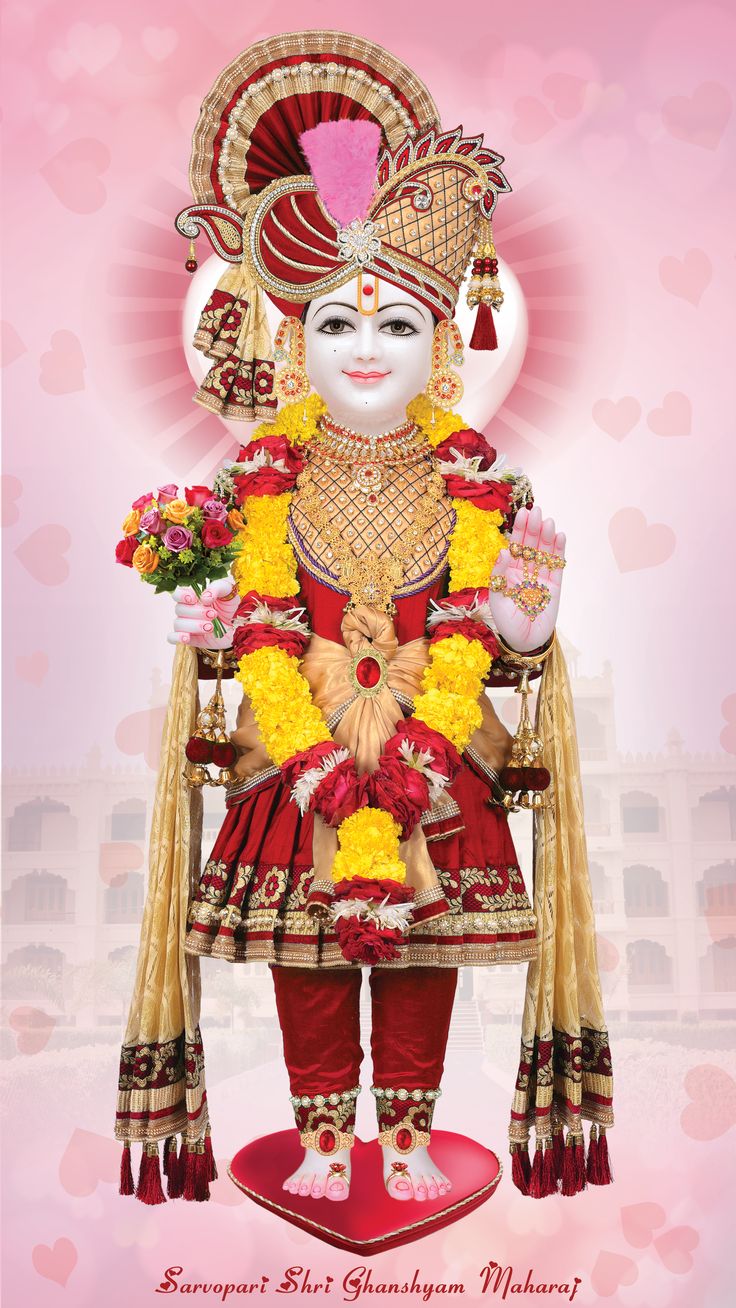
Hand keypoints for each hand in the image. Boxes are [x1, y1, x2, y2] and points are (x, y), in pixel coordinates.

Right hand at [166, 576, 238, 648]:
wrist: (241, 625)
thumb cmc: (232, 605)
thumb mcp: (229, 591)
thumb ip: (217, 588)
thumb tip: (204, 597)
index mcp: (194, 596)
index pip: (178, 594)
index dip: (181, 596)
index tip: (193, 599)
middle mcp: (188, 610)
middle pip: (179, 609)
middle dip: (196, 612)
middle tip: (213, 614)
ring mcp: (188, 625)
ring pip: (178, 624)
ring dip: (193, 625)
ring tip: (210, 627)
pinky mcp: (191, 638)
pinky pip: (173, 638)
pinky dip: (177, 637)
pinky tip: (186, 637)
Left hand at [489, 506, 565, 652]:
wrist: (524, 641)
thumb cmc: (506, 622)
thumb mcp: (497, 597)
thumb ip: (499, 574)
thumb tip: (503, 550)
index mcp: (509, 572)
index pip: (515, 546)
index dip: (519, 530)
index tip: (522, 514)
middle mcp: (525, 571)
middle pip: (530, 545)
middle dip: (533, 528)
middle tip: (536, 511)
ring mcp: (541, 577)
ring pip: (544, 552)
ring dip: (547, 536)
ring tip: (548, 522)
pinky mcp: (555, 585)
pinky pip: (557, 565)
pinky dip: (559, 551)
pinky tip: (560, 536)